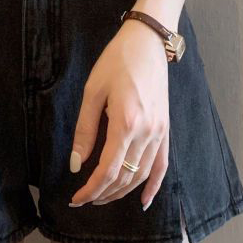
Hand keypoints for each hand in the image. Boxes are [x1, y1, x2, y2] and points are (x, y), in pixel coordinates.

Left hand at [68, 18, 170, 210]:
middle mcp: (147, 132)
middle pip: (125, 176)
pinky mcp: (166, 128)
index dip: (91, 189)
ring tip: (103, 197)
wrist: (147, 42)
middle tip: (85, 198)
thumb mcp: (93, 91)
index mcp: (125, 123)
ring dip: (122, 191)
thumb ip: (85, 129)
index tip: (76, 198)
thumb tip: (76, 163)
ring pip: (141, 174)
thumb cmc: (116, 61)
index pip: (108, 170)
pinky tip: (143, 200)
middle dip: (103, 193)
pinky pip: (162, 165)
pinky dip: (154, 185)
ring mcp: (160, 132)